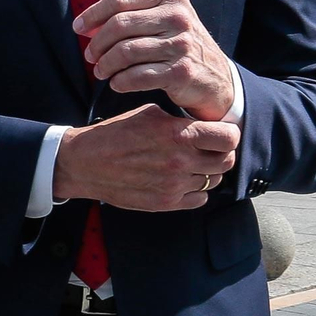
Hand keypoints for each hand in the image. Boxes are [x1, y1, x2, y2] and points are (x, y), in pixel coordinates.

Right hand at [53, 104, 238, 211]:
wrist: (86, 163)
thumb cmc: (115, 134)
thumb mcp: (149, 113)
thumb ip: (180, 121)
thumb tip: (202, 126)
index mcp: (178, 134)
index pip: (229, 138)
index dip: (229, 134)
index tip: (221, 134)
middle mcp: (180, 161)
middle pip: (226, 161)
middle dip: (221, 153)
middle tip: (209, 149)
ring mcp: (174, 184)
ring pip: (214, 180)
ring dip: (207, 171)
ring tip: (191, 163)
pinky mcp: (166, 202)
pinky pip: (199, 199)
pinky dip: (197, 190)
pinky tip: (182, 180)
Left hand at [74, 0, 235, 119]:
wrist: (217, 80)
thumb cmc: (180, 47)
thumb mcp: (166, 20)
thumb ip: (133, 16)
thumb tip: (87, 24)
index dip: (94, 13)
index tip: (79, 28)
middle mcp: (178, 17)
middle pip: (119, 24)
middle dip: (97, 42)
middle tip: (90, 56)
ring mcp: (181, 44)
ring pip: (125, 51)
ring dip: (105, 65)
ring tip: (101, 71)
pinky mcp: (181, 72)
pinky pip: (136, 76)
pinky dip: (120, 81)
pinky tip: (117, 83)